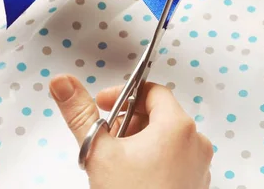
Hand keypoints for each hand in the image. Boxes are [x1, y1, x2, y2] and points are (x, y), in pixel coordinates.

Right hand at [49, 75, 212, 188]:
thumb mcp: (98, 152)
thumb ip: (80, 113)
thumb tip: (63, 84)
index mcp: (177, 126)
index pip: (153, 91)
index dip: (124, 94)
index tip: (104, 103)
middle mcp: (196, 141)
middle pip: (161, 114)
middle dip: (130, 120)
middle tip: (107, 136)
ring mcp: (200, 163)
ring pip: (169, 137)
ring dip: (142, 140)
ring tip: (119, 160)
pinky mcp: (197, 181)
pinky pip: (178, 157)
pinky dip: (157, 158)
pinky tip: (136, 175)